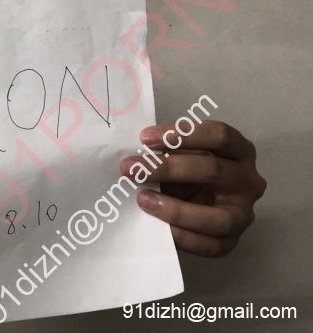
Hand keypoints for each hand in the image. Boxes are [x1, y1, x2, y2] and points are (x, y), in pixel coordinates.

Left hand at [119, 120, 266, 256]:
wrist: (195, 206)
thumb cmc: (187, 172)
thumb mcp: (182, 155)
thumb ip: (167, 151)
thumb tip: (136, 156)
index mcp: (239, 150)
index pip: (219, 135)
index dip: (182, 134)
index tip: (145, 138)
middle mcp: (248, 181)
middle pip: (213, 170)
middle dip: (168, 168)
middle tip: (131, 168)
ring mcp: (243, 213)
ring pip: (218, 217)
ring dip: (176, 210)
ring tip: (143, 199)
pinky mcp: (232, 241)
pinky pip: (210, 245)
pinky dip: (183, 237)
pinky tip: (160, 229)